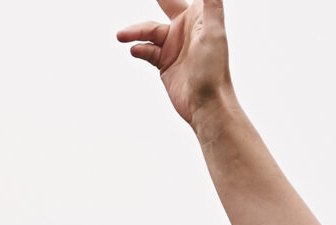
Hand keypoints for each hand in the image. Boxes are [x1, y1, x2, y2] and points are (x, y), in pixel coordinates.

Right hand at [118, 0, 229, 125]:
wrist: (205, 104)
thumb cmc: (214, 69)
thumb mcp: (214, 33)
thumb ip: (212, 4)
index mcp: (198, 17)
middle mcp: (185, 29)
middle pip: (164, 6)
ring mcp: (174, 46)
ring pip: (149, 32)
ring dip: (135, 32)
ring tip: (121, 36)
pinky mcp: (164, 62)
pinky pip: (146, 51)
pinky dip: (139, 49)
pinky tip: (134, 51)